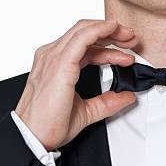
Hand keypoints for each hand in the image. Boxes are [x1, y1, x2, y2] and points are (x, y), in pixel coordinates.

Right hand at [15, 20, 137, 150]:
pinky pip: (82, 38)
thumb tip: (126, 96)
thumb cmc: (48, 124)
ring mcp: (54, 58)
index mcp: (56, 65)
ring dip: (110, 30)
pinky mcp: (60, 64)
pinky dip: (99, 30)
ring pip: (84, 31)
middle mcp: (53, 57)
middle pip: (85, 32)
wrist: (34, 136)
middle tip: (131, 38)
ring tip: (128, 36)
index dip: (107, 46)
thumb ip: (107, 102)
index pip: (84, 46)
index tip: (126, 52)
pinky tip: (113, 29)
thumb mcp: (86, 111)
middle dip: (112, 32)